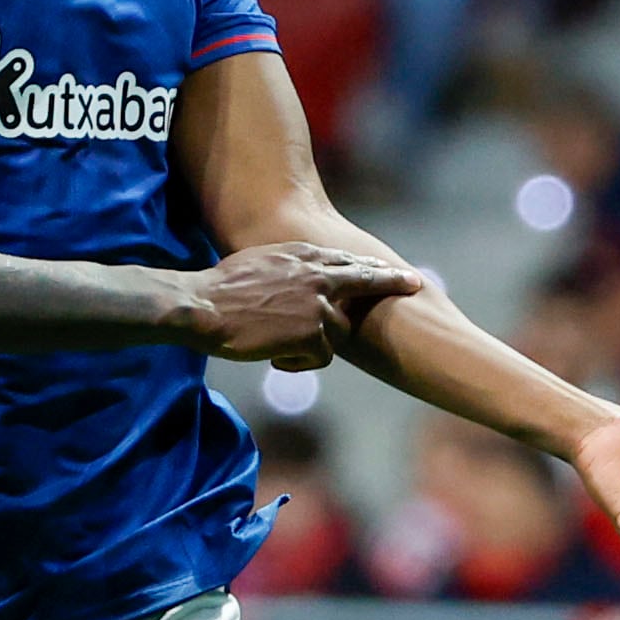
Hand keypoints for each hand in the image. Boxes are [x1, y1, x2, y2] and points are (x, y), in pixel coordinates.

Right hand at [184, 242, 427, 366]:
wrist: (203, 306)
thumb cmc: (219, 289)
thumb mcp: (259, 263)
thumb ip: (288, 267)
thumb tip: (301, 277)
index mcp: (302, 257)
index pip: (346, 260)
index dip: (370, 266)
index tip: (390, 267)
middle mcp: (317, 276)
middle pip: (364, 282)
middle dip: (391, 282)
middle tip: (416, 283)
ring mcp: (318, 304)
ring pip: (335, 333)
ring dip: (310, 345)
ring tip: (273, 343)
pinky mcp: (314, 333)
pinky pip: (319, 357)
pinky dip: (297, 363)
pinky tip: (273, 355)